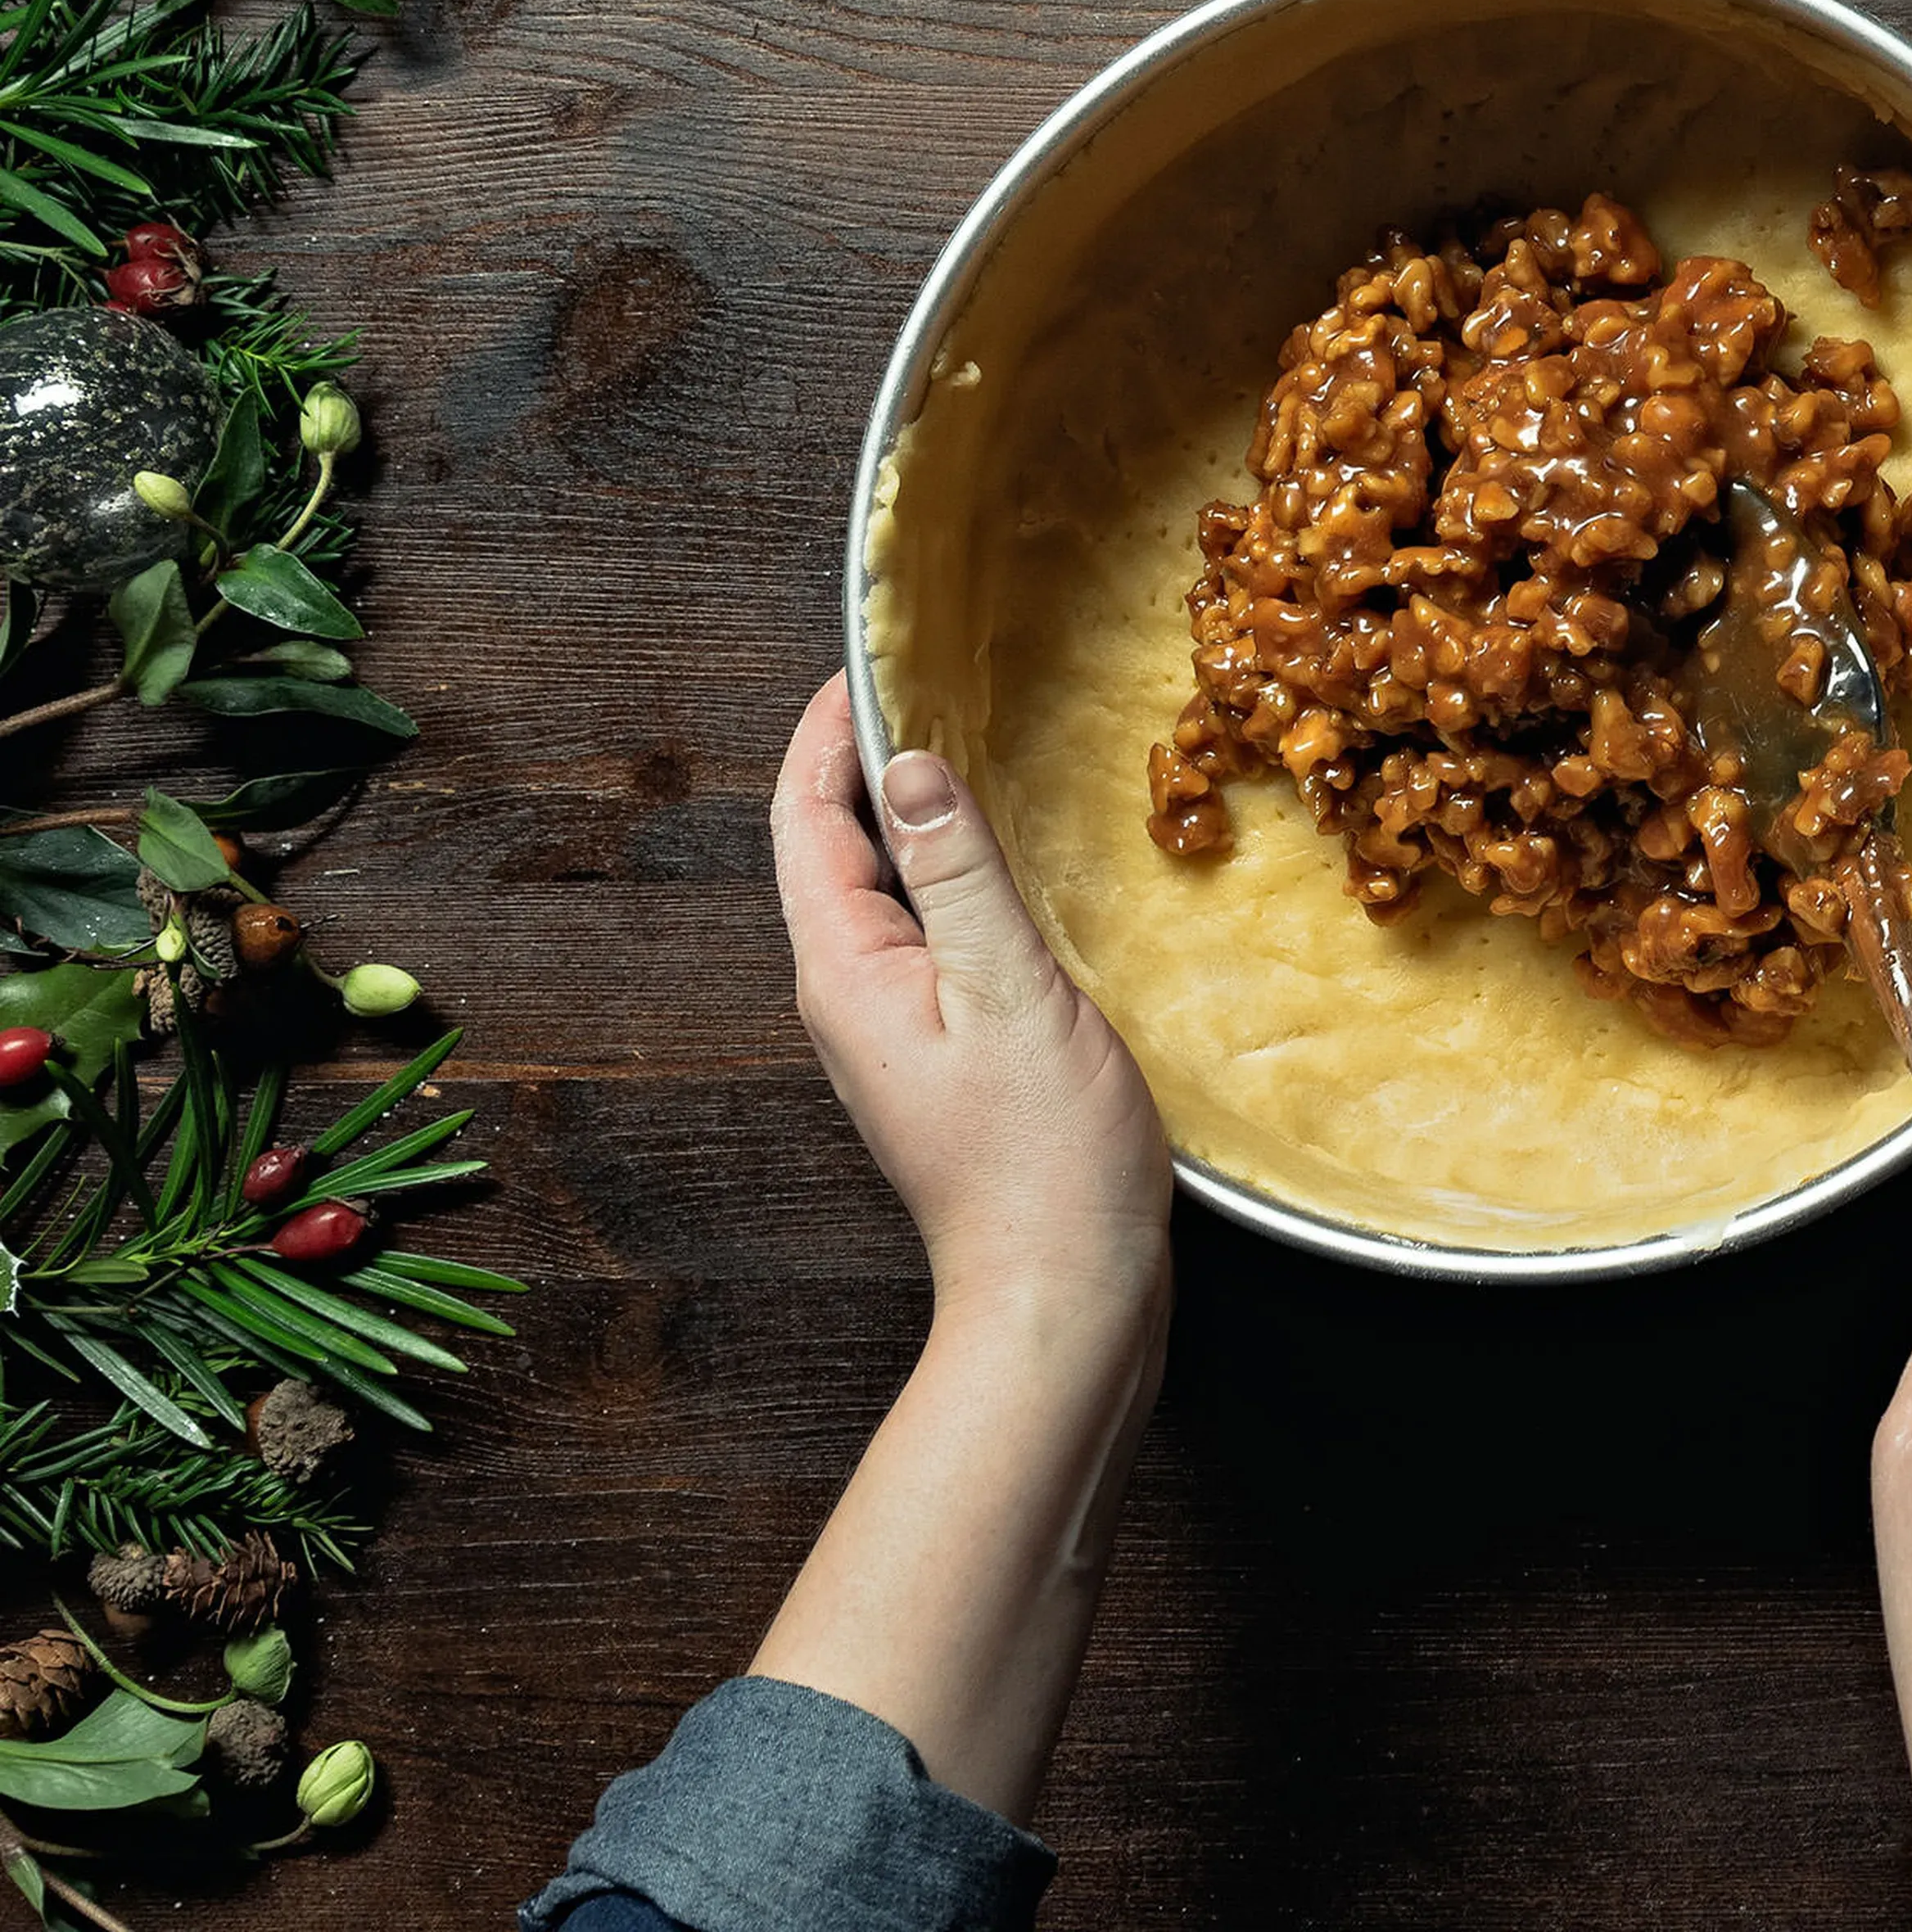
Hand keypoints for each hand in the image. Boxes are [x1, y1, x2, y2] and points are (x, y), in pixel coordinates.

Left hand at [753, 673, 1171, 1813]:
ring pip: (885, 893)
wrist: (1062, 1298)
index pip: (808, 818)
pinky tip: (1011, 864)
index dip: (829, 729)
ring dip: (913, 817)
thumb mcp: (1011, 992)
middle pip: (834, 848)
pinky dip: (954, 876)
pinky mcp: (944, 1058)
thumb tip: (907, 764)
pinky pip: (929, 935)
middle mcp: (851, 997)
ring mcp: (894, 1033)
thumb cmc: (1042, 1160)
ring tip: (968, 745)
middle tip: (926, 676)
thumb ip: (960, 874)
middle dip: (867, 758)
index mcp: (847, 971)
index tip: (872, 654)